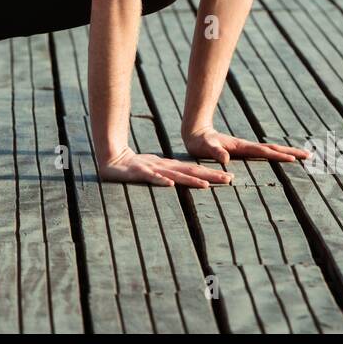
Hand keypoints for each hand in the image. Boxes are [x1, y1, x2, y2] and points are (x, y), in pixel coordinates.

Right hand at [98, 147, 232, 187]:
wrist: (112, 158)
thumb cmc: (135, 166)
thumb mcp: (156, 171)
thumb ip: (170, 175)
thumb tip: (185, 182)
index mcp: (170, 167)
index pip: (195, 170)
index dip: (212, 174)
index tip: (230, 178)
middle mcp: (165, 167)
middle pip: (191, 171)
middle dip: (211, 176)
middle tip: (229, 179)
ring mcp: (153, 169)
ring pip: (175, 175)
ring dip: (191, 180)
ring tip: (206, 185)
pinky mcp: (139, 172)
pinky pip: (151, 177)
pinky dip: (161, 180)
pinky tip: (171, 184)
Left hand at [183, 127, 310, 165]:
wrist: (196, 132)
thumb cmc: (199, 142)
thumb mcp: (205, 147)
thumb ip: (215, 152)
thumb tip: (225, 159)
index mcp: (242, 146)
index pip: (264, 151)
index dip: (278, 155)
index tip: (294, 159)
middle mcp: (247, 146)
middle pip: (274, 149)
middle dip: (291, 152)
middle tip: (310, 155)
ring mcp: (247, 148)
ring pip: (271, 150)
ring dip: (287, 153)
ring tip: (303, 155)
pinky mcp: (244, 150)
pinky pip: (265, 153)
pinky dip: (277, 155)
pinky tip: (282, 158)